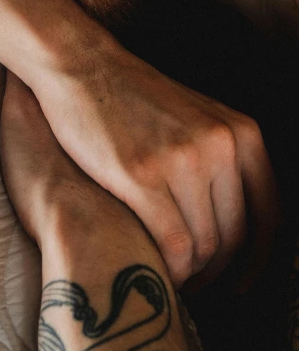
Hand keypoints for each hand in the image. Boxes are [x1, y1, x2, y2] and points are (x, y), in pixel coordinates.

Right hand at [30, 38, 280, 288]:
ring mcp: (182, 160)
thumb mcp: (195, 115)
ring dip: (189, 272)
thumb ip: (221, 156)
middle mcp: (220, 146)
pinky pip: (173, 245)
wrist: (81, 67)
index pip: (269, 213)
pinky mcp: (142, 176)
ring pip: (204, 245)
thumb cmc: (132, 96)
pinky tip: (154, 269)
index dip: (259, 257)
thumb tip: (233, 215)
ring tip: (169, 275)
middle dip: (216, 269)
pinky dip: (170, 269)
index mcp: (240, 132)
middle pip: (234, 235)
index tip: (243, 282)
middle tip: (193, 283)